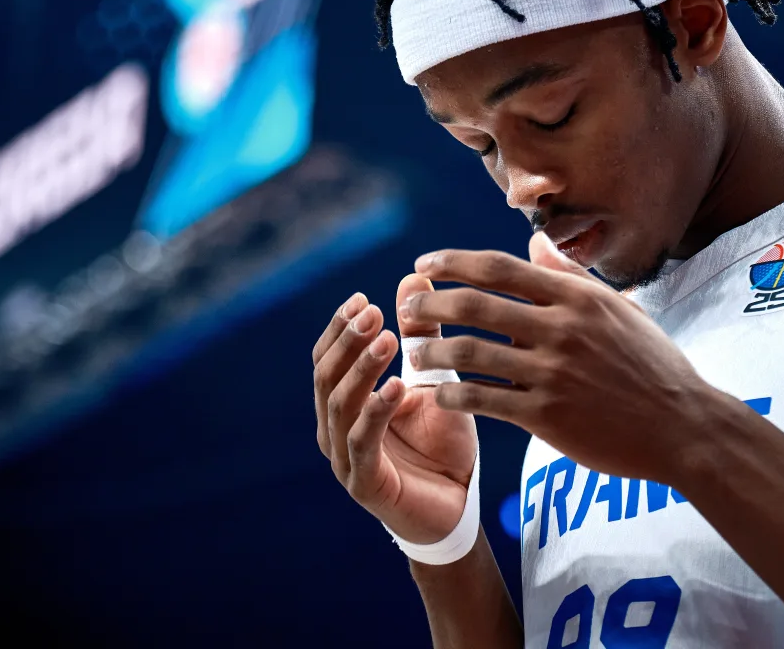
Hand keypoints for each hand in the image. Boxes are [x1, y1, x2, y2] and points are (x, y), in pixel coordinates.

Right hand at [312, 277, 477, 543]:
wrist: (457, 507)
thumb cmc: (440, 444)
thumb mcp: (434, 381)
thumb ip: (422, 337)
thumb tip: (414, 276)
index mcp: (344, 403)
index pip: (327, 357)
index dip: (340, 328)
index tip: (363, 299)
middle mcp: (333, 428)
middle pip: (326, 375)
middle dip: (347, 341)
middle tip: (373, 313)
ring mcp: (345, 458)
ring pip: (339, 405)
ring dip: (360, 369)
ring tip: (385, 341)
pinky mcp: (365, 484)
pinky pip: (362, 443)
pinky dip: (375, 412)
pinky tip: (396, 387)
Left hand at [400, 232, 712, 485]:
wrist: (684, 427)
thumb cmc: (654, 366)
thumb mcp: (620, 310)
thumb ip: (571, 276)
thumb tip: (534, 239)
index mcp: (577, 299)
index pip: (500, 268)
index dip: (453, 263)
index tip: (423, 265)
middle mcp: (562, 329)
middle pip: (475, 305)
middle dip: (431, 303)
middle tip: (406, 307)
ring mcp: (553, 374)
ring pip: (471, 353)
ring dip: (434, 350)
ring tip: (414, 352)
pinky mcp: (548, 417)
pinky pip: (484, 401)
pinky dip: (453, 394)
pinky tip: (439, 394)